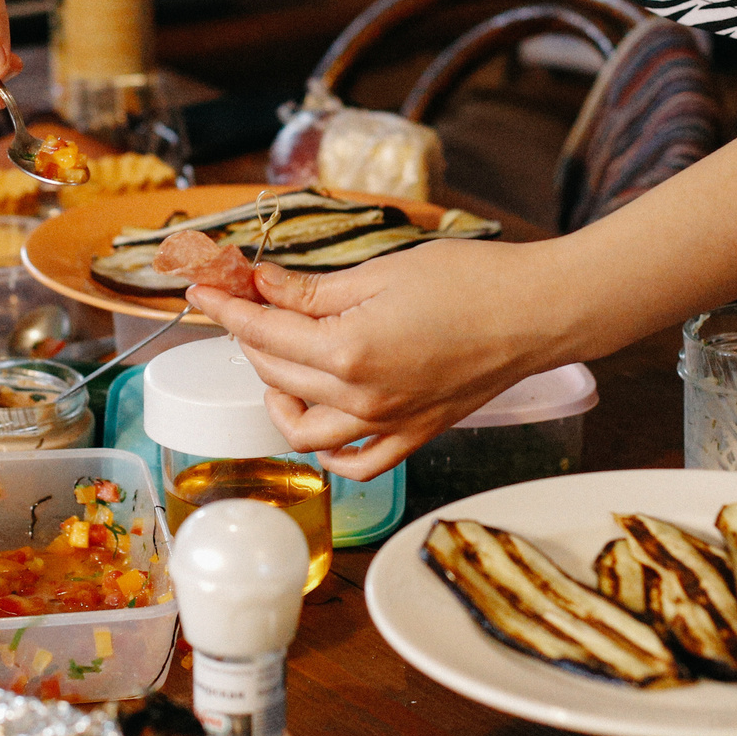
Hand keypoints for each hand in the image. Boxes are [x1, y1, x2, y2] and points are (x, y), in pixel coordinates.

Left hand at [187, 238, 569, 479]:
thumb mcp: (380, 272)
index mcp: (347, 351)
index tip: (201, 290)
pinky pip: (354, 463)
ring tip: (281, 360)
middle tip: (243, 302)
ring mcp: (386, 425)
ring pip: (302, 429)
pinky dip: (327, 449)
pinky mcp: (412, 436)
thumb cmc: (469, 282)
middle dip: (249, 335)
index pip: (263, 330)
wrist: (535, 313)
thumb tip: (261, 285)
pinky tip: (319, 416)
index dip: (225, 306)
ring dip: (277, 394)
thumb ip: (312, 290)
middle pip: (275, 372)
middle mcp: (359, 399)